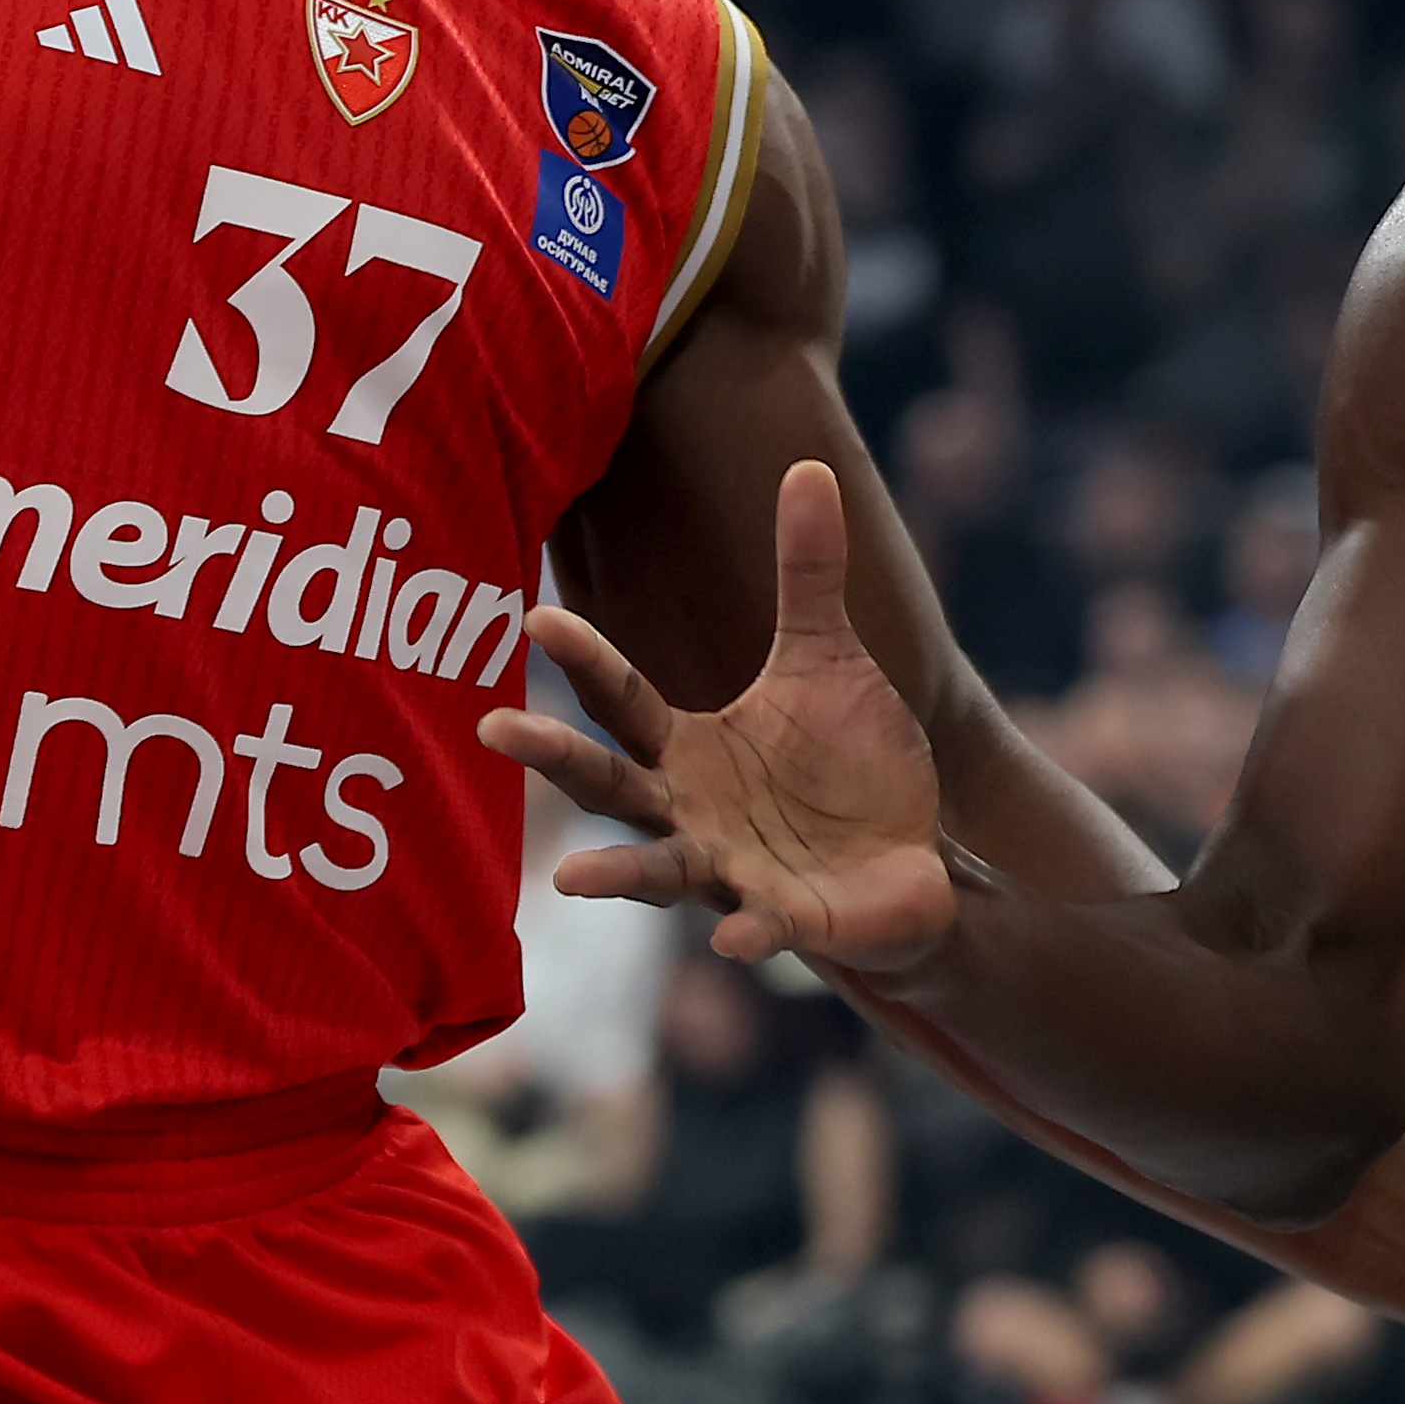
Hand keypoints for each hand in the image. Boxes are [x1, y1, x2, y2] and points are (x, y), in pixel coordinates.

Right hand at [476, 462, 955, 972]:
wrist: (913, 860)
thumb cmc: (850, 765)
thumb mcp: (829, 659)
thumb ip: (808, 572)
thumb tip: (805, 464)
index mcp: (691, 749)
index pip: (623, 699)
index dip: (584, 659)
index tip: (533, 616)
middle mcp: (694, 814)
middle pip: (612, 784)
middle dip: (555, 758)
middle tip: (491, 728)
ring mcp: (735, 873)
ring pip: (663, 873)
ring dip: (618, 875)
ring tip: (568, 879)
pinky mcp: (792, 920)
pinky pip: (764, 928)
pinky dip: (751, 933)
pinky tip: (737, 938)